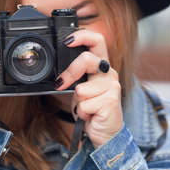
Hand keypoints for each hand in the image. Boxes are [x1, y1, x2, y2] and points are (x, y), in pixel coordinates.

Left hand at [55, 30, 122, 147]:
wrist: (106, 133)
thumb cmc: (92, 109)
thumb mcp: (81, 89)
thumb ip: (74, 77)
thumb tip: (57, 72)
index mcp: (102, 67)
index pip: (97, 41)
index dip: (83, 36)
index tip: (67, 41)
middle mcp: (109, 74)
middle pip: (87, 60)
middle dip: (70, 72)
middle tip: (61, 83)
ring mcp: (112, 87)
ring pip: (80, 89)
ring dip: (77, 103)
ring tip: (86, 108)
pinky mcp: (110, 101)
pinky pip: (83, 105)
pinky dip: (81, 113)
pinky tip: (90, 115)